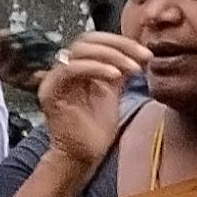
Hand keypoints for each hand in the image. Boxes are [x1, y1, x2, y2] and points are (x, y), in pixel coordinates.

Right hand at [38, 32, 147, 169]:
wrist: (82, 155)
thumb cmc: (95, 129)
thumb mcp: (112, 92)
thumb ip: (118, 71)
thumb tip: (136, 52)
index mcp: (76, 68)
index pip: (95, 41)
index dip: (121, 42)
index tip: (146, 54)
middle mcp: (62, 70)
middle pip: (87, 41)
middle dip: (119, 46)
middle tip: (143, 58)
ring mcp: (54, 80)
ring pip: (80, 51)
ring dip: (111, 56)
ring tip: (133, 69)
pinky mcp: (51, 92)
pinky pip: (71, 69)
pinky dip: (96, 68)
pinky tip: (115, 75)